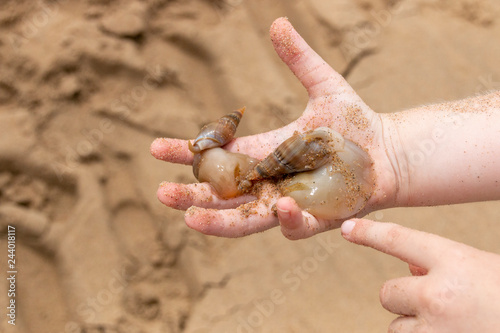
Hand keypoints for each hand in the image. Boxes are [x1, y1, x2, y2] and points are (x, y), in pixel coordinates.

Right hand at [151, 17, 397, 238]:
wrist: (389, 152)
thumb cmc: (355, 123)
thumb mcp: (325, 85)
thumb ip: (299, 59)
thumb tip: (276, 23)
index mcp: (264, 152)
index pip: (219, 154)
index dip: (188, 152)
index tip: (157, 148)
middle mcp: (270, 181)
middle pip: (222, 193)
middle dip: (191, 194)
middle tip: (161, 193)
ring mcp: (290, 201)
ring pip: (246, 218)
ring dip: (218, 220)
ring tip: (190, 218)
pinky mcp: (315, 217)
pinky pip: (293, 224)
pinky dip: (286, 217)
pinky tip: (281, 203)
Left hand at [341, 219, 499, 332]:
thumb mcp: (483, 269)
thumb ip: (444, 265)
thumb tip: (408, 266)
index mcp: (456, 262)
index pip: (399, 240)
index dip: (369, 233)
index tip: (347, 228)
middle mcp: (439, 295)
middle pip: (387, 293)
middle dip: (404, 299)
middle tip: (436, 304)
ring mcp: (436, 330)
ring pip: (396, 327)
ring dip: (415, 326)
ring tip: (452, 324)